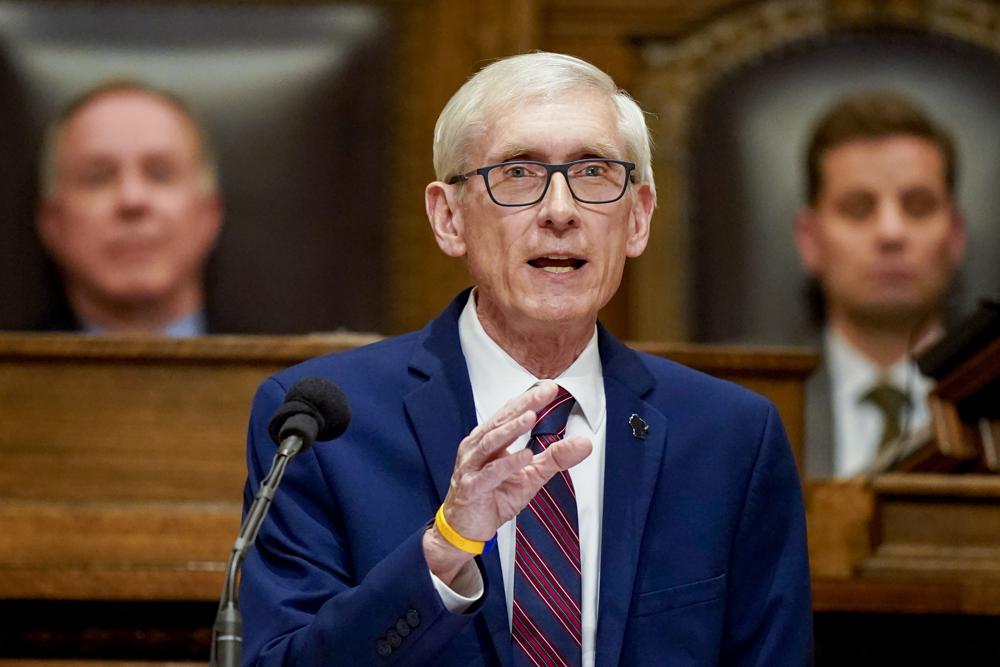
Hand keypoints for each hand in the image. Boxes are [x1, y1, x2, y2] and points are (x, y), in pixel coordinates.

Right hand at [423, 381, 591, 584]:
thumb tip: (585, 443)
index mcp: (488, 440)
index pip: (509, 414)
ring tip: (531, 416)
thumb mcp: (531, 476)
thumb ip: (555, 458)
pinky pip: (491, 473)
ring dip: (512, 429)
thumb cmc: (493, 498)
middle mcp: (476, 448)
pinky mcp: (472, 488)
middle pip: (501, 421)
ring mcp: (471, 467)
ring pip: (491, 442)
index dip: (529, 400)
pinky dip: (508, 464)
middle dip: (524, 406)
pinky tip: (524, 456)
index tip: (550, 388)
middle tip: (544, 393)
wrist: (465, 528)